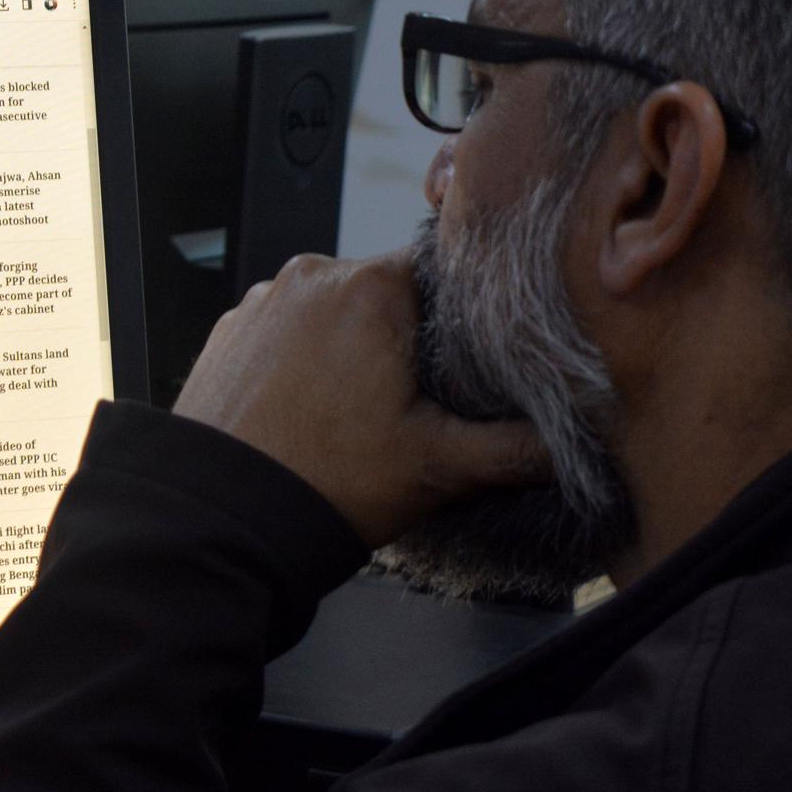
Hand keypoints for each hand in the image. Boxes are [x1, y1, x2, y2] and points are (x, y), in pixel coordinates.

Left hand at [173, 251, 549, 546]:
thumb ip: (519, 448)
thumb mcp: (439, 468)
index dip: (467, 319)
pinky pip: (286, 334)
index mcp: (371, 287)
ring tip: (356, 416)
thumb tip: (575, 442)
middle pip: (389, 292)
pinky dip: (304, 364)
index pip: (447, 271)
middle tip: (413, 406)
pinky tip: (311, 414)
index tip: (471, 364)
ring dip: (353, 352)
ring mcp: (262, 302)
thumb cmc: (323, 485)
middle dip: (408, 341)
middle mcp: (312, 277)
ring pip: (335, 314)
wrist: (216, 521)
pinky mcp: (228, 334)